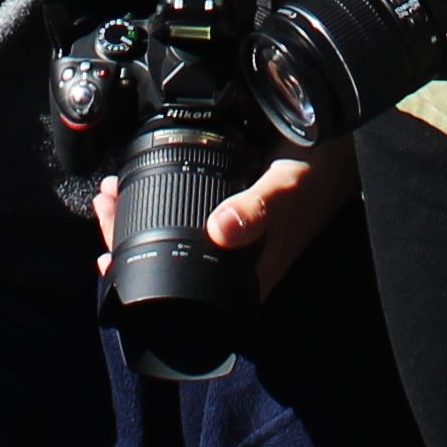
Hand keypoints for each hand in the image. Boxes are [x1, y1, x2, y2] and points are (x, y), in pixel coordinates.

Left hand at [91, 139, 359, 299]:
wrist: (342, 146)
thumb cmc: (318, 174)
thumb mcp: (286, 188)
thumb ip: (258, 210)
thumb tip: (220, 230)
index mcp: (247, 278)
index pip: (185, 301)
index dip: (142, 288)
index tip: (107, 263)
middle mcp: (236, 266)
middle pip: (170, 270)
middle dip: (127, 242)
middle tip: (104, 208)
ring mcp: (232, 241)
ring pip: (173, 242)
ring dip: (137, 220)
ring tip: (111, 195)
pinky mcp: (230, 213)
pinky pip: (183, 218)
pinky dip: (155, 203)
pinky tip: (137, 186)